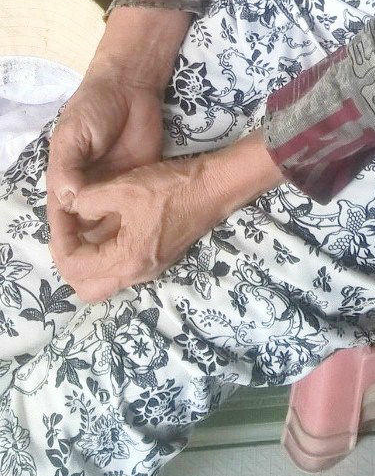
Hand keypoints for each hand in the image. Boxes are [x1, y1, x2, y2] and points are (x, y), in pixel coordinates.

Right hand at [47, 72, 164, 275]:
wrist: (131, 86)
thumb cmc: (94, 106)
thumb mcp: (74, 134)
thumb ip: (68, 166)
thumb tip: (68, 199)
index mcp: (66, 180)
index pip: (62, 218)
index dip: (65, 240)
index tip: (72, 261)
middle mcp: (88, 189)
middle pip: (84, 229)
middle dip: (88, 250)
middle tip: (100, 271)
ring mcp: (113, 187)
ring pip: (108, 225)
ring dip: (112, 244)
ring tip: (122, 265)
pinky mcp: (137, 182)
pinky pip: (132, 211)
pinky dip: (133, 227)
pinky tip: (140, 244)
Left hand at [56, 132, 283, 302]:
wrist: (214, 188)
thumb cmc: (171, 188)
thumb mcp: (125, 188)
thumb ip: (90, 199)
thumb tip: (70, 204)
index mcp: (126, 260)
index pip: (76, 268)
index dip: (60, 243)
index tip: (60, 218)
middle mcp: (134, 274)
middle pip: (87, 288)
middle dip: (70, 263)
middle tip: (66, 234)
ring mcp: (146, 269)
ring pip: (103, 282)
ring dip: (86, 262)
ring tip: (80, 232)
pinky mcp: (154, 259)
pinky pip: (118, 270)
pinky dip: (102, 256)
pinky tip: (103, 229)